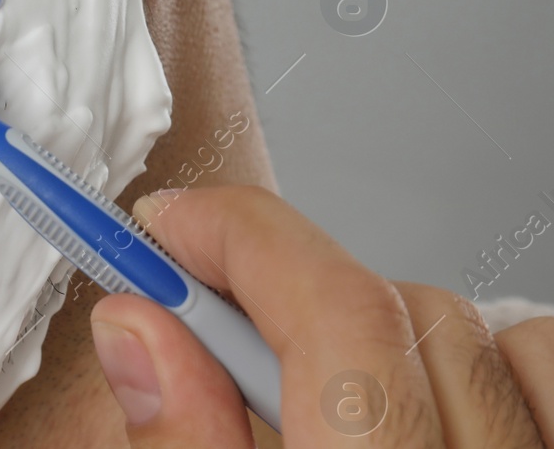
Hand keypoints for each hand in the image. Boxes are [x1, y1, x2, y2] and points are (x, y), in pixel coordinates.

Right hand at [91, 186, 553, 447]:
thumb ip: (184, 444)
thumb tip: (138, 330)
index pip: (338, 318)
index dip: (240, 240)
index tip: (166, 224)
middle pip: (399, 310)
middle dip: (291, 301)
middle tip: (208, 328)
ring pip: (485, 330)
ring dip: (391, 336)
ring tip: (328, 401)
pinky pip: (549, 367)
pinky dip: (489, 363)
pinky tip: (430, 408)